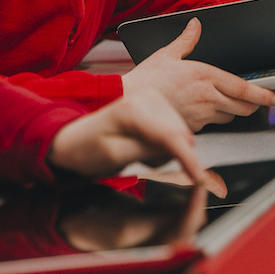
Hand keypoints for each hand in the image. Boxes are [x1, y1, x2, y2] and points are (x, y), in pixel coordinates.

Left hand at [49, 88, 226, 196]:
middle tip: (138, 161)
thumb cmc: (87, 149)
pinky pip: (176, 130)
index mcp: (132, 110)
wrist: (75, 139)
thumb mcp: (115, 157)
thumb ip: (148, 151)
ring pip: (181, 134)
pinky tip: (144, 144)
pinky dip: (165, 144)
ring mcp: (153, 98)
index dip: (189, 159)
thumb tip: (181, 147)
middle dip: (168, 156)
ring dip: (166, 150)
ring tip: (138, 152)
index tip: (199, 176)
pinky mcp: (158, 103)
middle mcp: (146, 97)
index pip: (171, 136)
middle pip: (180, 135)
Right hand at [121, 18, 274, 130]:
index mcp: (205, 75)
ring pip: (230, 117)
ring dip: (233, 111)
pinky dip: (215, 119)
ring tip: (228, 102)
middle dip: (253, 104)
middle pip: (243, 106)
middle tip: (258, 100)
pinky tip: (206, 111)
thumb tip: (195, 24)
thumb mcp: (167, 54)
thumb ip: (186, 40)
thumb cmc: (145, 80)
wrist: (127, 104)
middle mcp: (207, 96)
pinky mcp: (194, 128)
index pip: (243, 87)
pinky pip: (213, 125)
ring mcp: (202, 115)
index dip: (263, 94)